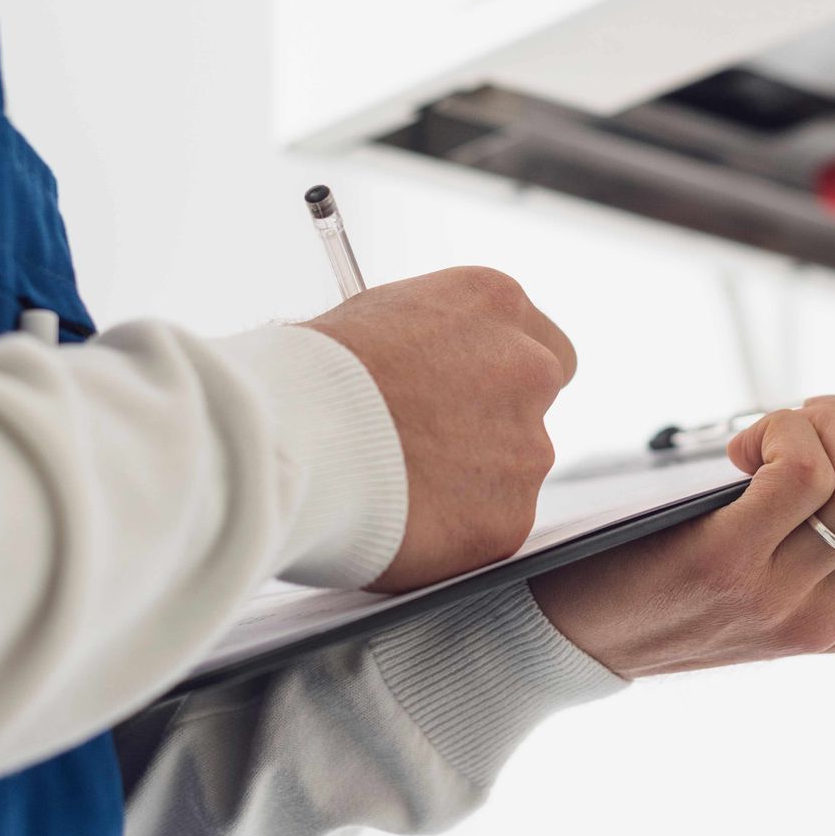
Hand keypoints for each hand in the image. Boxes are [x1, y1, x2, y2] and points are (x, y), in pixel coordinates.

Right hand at [307, 267, 574, 591]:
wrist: (294, 437)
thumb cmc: (311, 373)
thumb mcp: (378, 316)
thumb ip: (431, 341)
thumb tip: (429, 365)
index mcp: (495, 303)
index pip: (541, 342)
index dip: (500, 377)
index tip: (469, 395)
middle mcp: (529, 368)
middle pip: (535, 406)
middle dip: (495, 426)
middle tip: (433, 446)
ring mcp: (527, 447)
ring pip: (511, 472)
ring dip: (468, 482)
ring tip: (396, 483)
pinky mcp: (509, 517)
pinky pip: (488, 528)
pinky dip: (453, 532)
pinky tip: (402, 519)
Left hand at [529, 367, 834, 676]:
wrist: (567, 635)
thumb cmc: (664, 572)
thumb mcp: (765, 562)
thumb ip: (823, 517)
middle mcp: (833, 617)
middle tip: (819, 408)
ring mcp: (785, 599)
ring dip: (831, 422)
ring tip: (773, 428)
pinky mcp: (728, 566)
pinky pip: (803, 474)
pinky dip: (783, 432)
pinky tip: (740, 448)